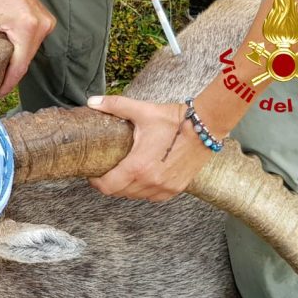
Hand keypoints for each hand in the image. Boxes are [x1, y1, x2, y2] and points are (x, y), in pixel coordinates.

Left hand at [0, 0, 54, 95]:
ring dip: (15, 63)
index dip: (7, 84)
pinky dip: (20, 51)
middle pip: (25, 62)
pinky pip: (32, 43)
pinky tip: (8, 57)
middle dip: (9, 75)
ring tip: (0, 74)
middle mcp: (41, 25)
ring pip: (29, 54)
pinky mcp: (45, 20)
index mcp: (26, 28)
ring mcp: (46, 22)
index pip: (19, 68)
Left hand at [85, 95, 214, 201]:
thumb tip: (92, 101)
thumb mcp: (142, 111)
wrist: (205, 126)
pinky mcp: (175, 189)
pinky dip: (144, 190)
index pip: (108, 186)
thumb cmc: (173, 119)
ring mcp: (164, 188)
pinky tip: (142, 178)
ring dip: (127, 188)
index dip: (96, 182)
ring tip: (124, 173)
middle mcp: (151, 182)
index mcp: (138, 166)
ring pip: (135, 196)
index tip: (93, 174)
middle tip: (107, 171)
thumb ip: (114, 106)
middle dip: (110, 183)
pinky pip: (152, 197)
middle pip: (119, 192)